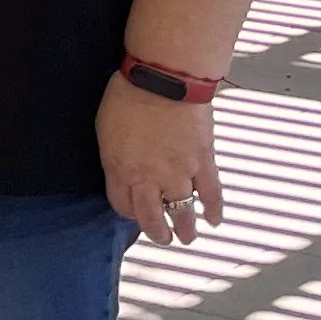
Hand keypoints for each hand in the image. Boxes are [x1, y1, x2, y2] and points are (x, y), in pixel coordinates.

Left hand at [94, 73, 222, 248]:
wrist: (165, 81)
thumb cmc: (130, 95)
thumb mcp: (105, 129)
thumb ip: (114, 156)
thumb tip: (122, 167)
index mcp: (120, 169)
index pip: (122, 205)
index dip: (129, 213)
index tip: (134, 213)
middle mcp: (148, 178)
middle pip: (151, 218)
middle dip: (157, 232)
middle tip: (163, 238)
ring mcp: (178, 173)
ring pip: (182, 212)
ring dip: (185, 229)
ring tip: (187, 238)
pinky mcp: (203, 163)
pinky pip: (211, 194)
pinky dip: (214, 209)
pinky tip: (214, 220)